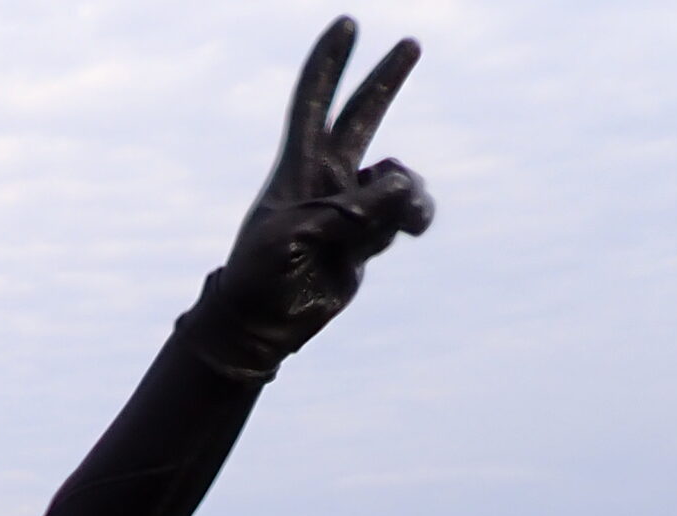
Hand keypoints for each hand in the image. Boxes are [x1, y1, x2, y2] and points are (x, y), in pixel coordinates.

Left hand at [184, 18, 433, 378]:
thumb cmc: (263, 275)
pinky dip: (414, 215)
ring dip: (409, 192)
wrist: (263, 324)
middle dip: (385, 79)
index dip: (328, 64)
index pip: (313, 103)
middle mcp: (327, 179)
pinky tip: (413, 227)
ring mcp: (350, 206)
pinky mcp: (368, 235)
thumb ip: (352, 209)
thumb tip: (403, 190)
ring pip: (397, 177)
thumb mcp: (298, 236)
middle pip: (361, 116)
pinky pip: (405, 211)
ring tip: (407, 218)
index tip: (345, 24)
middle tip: (411, 44)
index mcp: (298, 168)